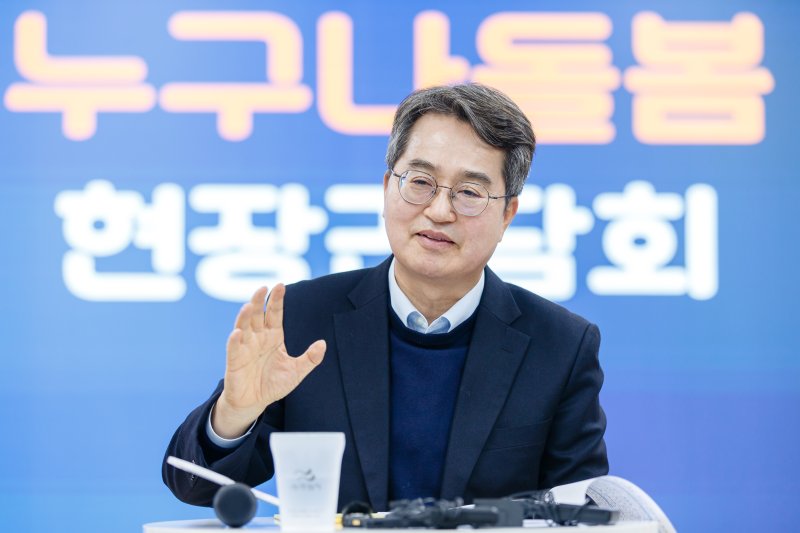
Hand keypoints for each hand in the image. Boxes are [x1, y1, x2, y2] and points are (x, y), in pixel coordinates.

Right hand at [212, 284, 325, 437]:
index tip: (280, 286)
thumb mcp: (297, 372)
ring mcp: (245, 348)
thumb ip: (310, 358)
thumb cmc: (273, 384)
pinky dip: (234, 340)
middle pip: (257, 315)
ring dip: (244, 317)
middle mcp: (258, 338)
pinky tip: (237, 333)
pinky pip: (233, 349)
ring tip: (248, 306)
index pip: (274, 314)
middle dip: (259, 301)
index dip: (277, 300)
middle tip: (262, 288)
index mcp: (273, 336)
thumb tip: (323, 344)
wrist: (255, 403)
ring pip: (243, 327)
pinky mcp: (234, 361)